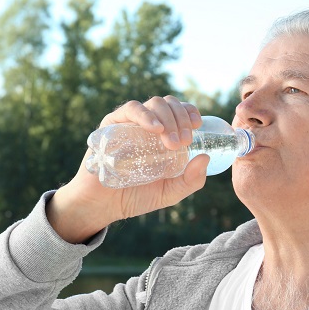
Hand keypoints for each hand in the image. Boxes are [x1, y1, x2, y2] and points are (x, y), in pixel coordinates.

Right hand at [46, 96, 208, 242]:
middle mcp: (148, 125)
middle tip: (183, 142)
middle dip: (181, 119)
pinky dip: (145, 115)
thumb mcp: (170, 192)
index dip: (190, 112)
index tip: (197, 126)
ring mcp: (130, 123)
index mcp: (163, 134)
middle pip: (169, 104)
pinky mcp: (111, 125)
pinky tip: (155, 128)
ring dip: (168, 118)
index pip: (180, 111)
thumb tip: (205, 158)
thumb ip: (191, 180)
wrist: (103, 206)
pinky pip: (130, 109)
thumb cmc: (136, 197)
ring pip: (154, 104)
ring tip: (172, 142)